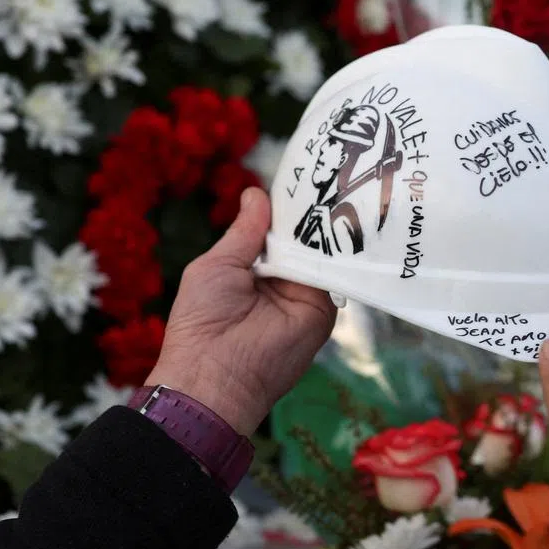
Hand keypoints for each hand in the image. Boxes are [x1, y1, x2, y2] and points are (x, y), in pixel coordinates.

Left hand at [147, 187, 335, 435]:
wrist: (216, 373)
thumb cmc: (202, 319)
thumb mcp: (217, 264)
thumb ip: (244, 231)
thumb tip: (256, 192)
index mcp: (254, 268)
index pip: (279, 230)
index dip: (288, 206)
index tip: (304, 175)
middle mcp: (284, 280)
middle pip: (304, 238)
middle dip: (313, 211)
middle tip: (333, 174)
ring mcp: (306, 294)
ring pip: (322, 252)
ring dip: (328, 226)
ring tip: (342, 189)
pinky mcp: (323, 309)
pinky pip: (335, 274)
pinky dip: (339, 250)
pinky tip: (346, 221)